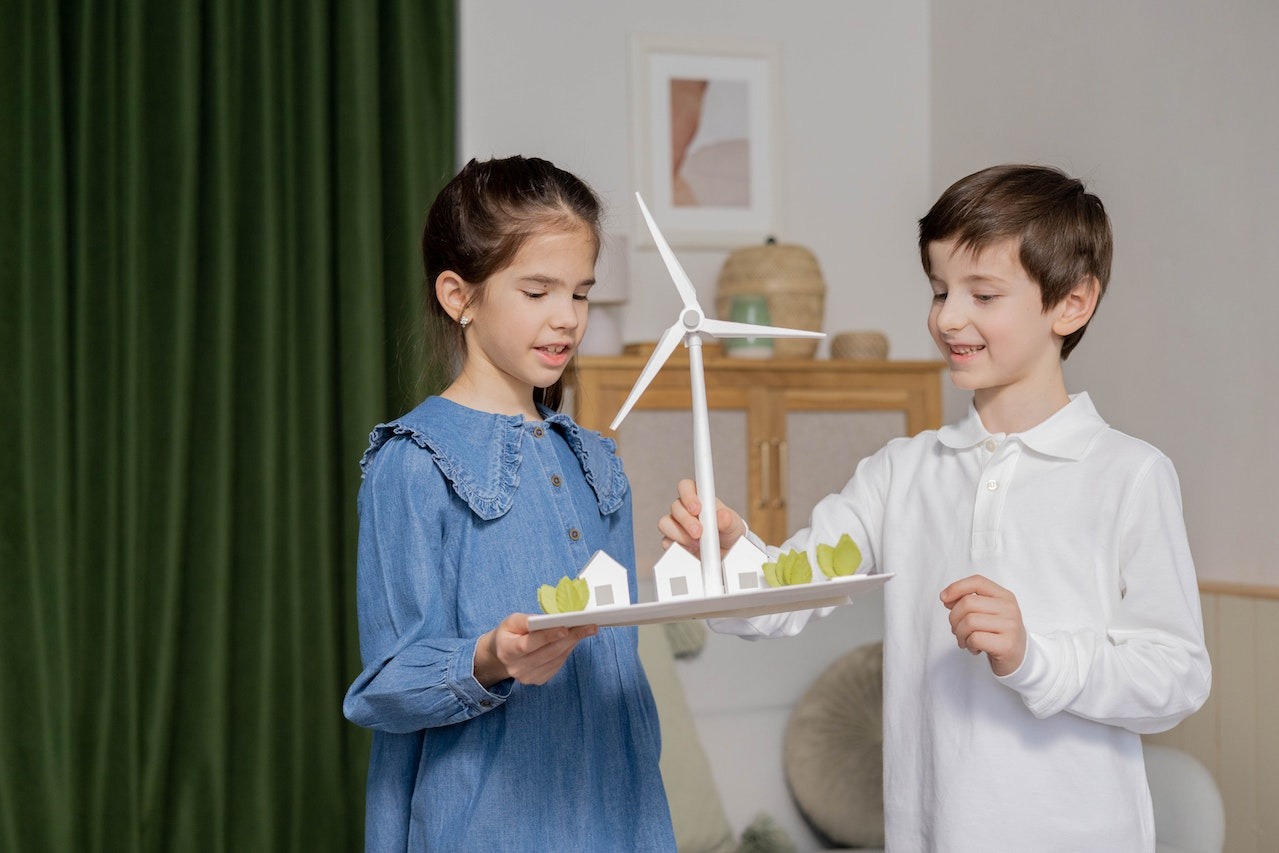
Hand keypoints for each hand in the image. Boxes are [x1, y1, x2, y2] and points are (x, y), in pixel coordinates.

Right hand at [473, 613, 596, 687]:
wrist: (501, 656)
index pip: (529, 644)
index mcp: (507, 650)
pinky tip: (574, 640)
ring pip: (556, 659)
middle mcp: (517, 667)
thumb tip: (547, 620)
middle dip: (570, 638)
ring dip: (573, 643)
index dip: (548, 636)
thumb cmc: (508, 634)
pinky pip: (558, 665)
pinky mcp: (538, 680)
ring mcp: (528, 677)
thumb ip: (525, 620)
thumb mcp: (510, 622)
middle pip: (548, 653)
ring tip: (586, 630)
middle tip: (588, 626)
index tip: (566, 628)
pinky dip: (568, 651)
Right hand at [657, 478, 744, 554]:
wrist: (727, 551)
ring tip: (697, 544)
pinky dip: (678, 547)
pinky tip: (690, 550)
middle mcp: (684, 509)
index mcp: (698, 497)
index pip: (686, 487)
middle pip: (675, 506)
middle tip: (699, 532)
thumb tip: (722, 516)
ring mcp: (676, 525)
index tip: (697, 508)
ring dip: (680, 534)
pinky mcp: (673, 541)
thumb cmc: (728, 530)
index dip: (688, 495)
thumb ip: (728, 519)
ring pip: (665, 523)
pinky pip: (666, 542)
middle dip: (687, 521)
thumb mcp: (733, 524)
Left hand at [939, 575, 1026, 676]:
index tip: (944, 598)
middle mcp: (1009, 608)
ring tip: (965, 640)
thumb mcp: (985, 613)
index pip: (977, 582)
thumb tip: (946, 598)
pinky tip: (975, 648)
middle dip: (954, 618)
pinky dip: (968, 645)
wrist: (1019, 657)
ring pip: (969, 621)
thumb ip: (967, 602)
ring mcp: (1010, 626)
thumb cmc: (997, 633)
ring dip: (960, 634)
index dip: (956, 587)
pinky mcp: (1007, 644)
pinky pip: (975, 639)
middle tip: (956, 630)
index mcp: (1004, 596)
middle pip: (968, 602)